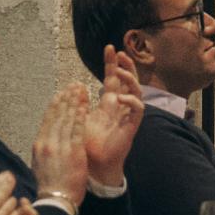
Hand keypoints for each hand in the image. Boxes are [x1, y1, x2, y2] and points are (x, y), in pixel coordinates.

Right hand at [30, 83, 91, 204]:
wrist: (56, 200)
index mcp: (40, 144)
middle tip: (74, 85)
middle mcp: (48, 141)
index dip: (56, 103)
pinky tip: (85, 106)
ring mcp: (60, 146)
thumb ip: (44, 149)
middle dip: (67, 97)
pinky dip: (81, 116)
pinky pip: (78, 129)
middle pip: (58, 114)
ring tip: (81, 89)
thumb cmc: (50, 185)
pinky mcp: (74, 151)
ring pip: (68, 118)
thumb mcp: (40, 164)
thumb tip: (44, 140)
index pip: (48, 118)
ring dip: (75, 102)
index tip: (61, 93)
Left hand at [81, 49, 145, 190]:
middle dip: (126, 66)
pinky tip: (121, 97)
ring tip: (121, 71)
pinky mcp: (131, 127)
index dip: (112, 64)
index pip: (112, 79)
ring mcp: (127, 116)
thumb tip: (76, 86)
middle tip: (120, 52)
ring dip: (130, 79)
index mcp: (108, 104)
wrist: (92, 166)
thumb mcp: (79, 118)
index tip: (109, 47)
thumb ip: (80, 103)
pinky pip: (138, 110)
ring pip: (136, 92)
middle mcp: (120, 108)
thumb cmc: (86, 145)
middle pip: (128, 81)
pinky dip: (131, 101)